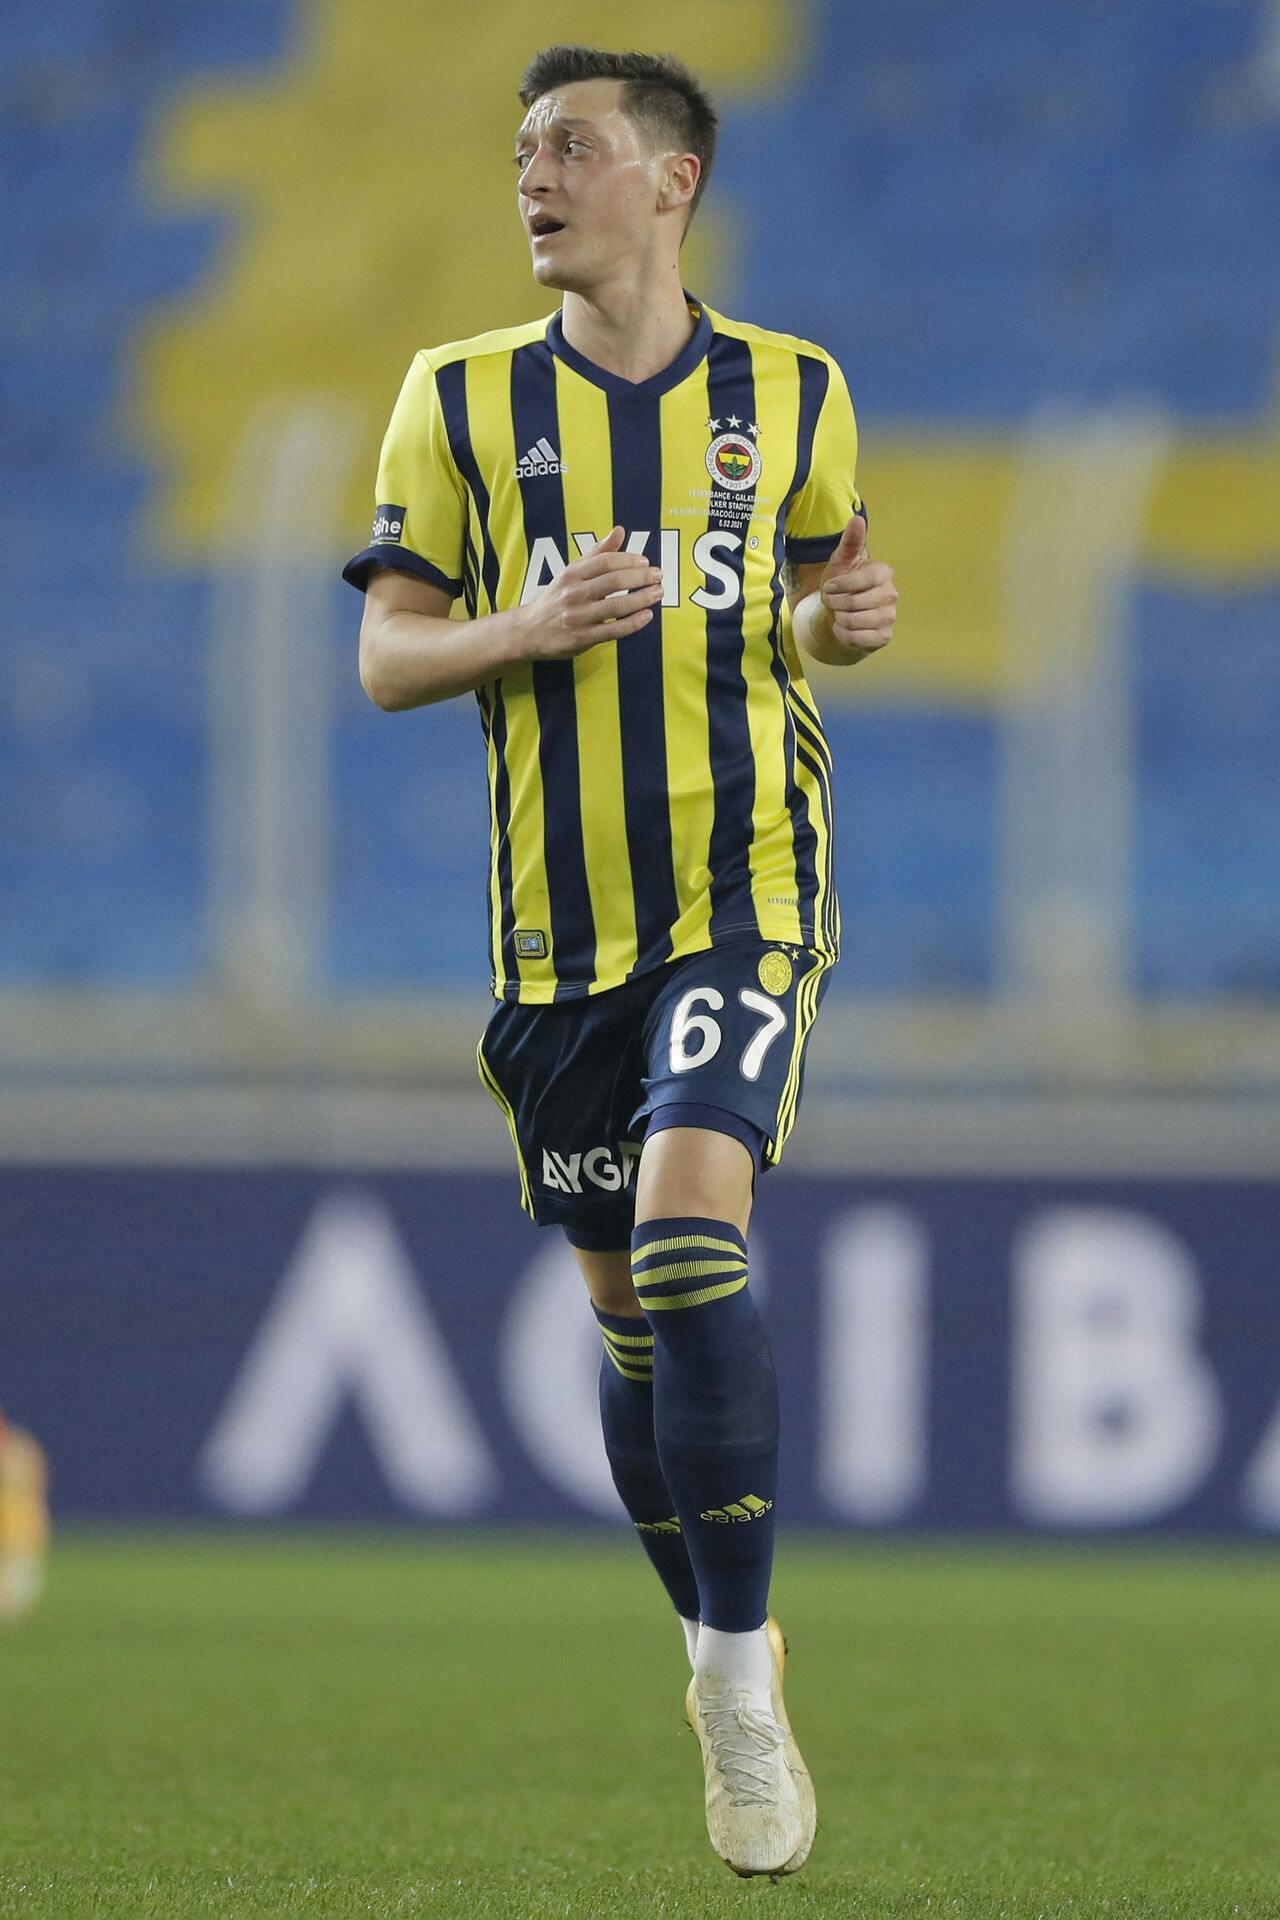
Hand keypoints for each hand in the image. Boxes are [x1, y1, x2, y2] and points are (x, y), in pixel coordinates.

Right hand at [516, 526, 664, 661]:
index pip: (605, 561)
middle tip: (659, 576)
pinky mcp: (582, 638)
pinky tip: (647, 616)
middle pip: (614, 581)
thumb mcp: (571, 572)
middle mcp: (574, 593)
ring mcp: (578, 617)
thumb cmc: (556, 599)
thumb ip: (597, 553)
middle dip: (641, 578)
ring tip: (658, 593)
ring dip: (642, 598)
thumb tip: (620, 531)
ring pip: (617, 605)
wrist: (529, 631)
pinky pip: (613, 629)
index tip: (646, 562)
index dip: (629, 560)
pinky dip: (633, 622)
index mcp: (572, 574)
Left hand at [818, 513, 896, 657]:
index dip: (839, 586)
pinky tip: (843, 628)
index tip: (829, 587)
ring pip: (855, 622)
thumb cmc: (841, 585)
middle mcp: (891, 594)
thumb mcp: (841, 563)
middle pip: (855, 603)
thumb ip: (850, 543)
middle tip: (831, 602)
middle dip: (835, 604)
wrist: (841, 614)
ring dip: (838, 619)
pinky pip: (858, 639)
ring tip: (838, 613)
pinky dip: (843, 635)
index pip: (860, 581)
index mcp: (883, 573)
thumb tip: (858, 519)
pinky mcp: (884, 637)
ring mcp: (890, 617)